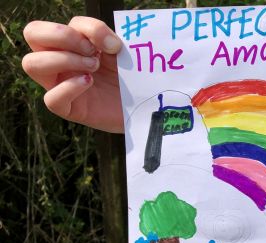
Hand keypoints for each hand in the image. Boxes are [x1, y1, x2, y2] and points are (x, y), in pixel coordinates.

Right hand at [22, 17, 123, 132]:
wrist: (146, 103)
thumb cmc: (131, 74)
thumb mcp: (121, 50)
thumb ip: (109, 37)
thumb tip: (105, 41)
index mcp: (70, 43)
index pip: (59, 22)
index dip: (84, 28)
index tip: (112, 44)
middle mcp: (59, 61)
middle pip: (32, 33)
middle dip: (61, 36)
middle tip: (92, 52)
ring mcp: (60, 84)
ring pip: (32, 64)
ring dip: (64, 59)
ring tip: (93, 67)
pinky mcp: (69, 109)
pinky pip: (51, 99)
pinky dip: (70, 87)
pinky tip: (90, 82)